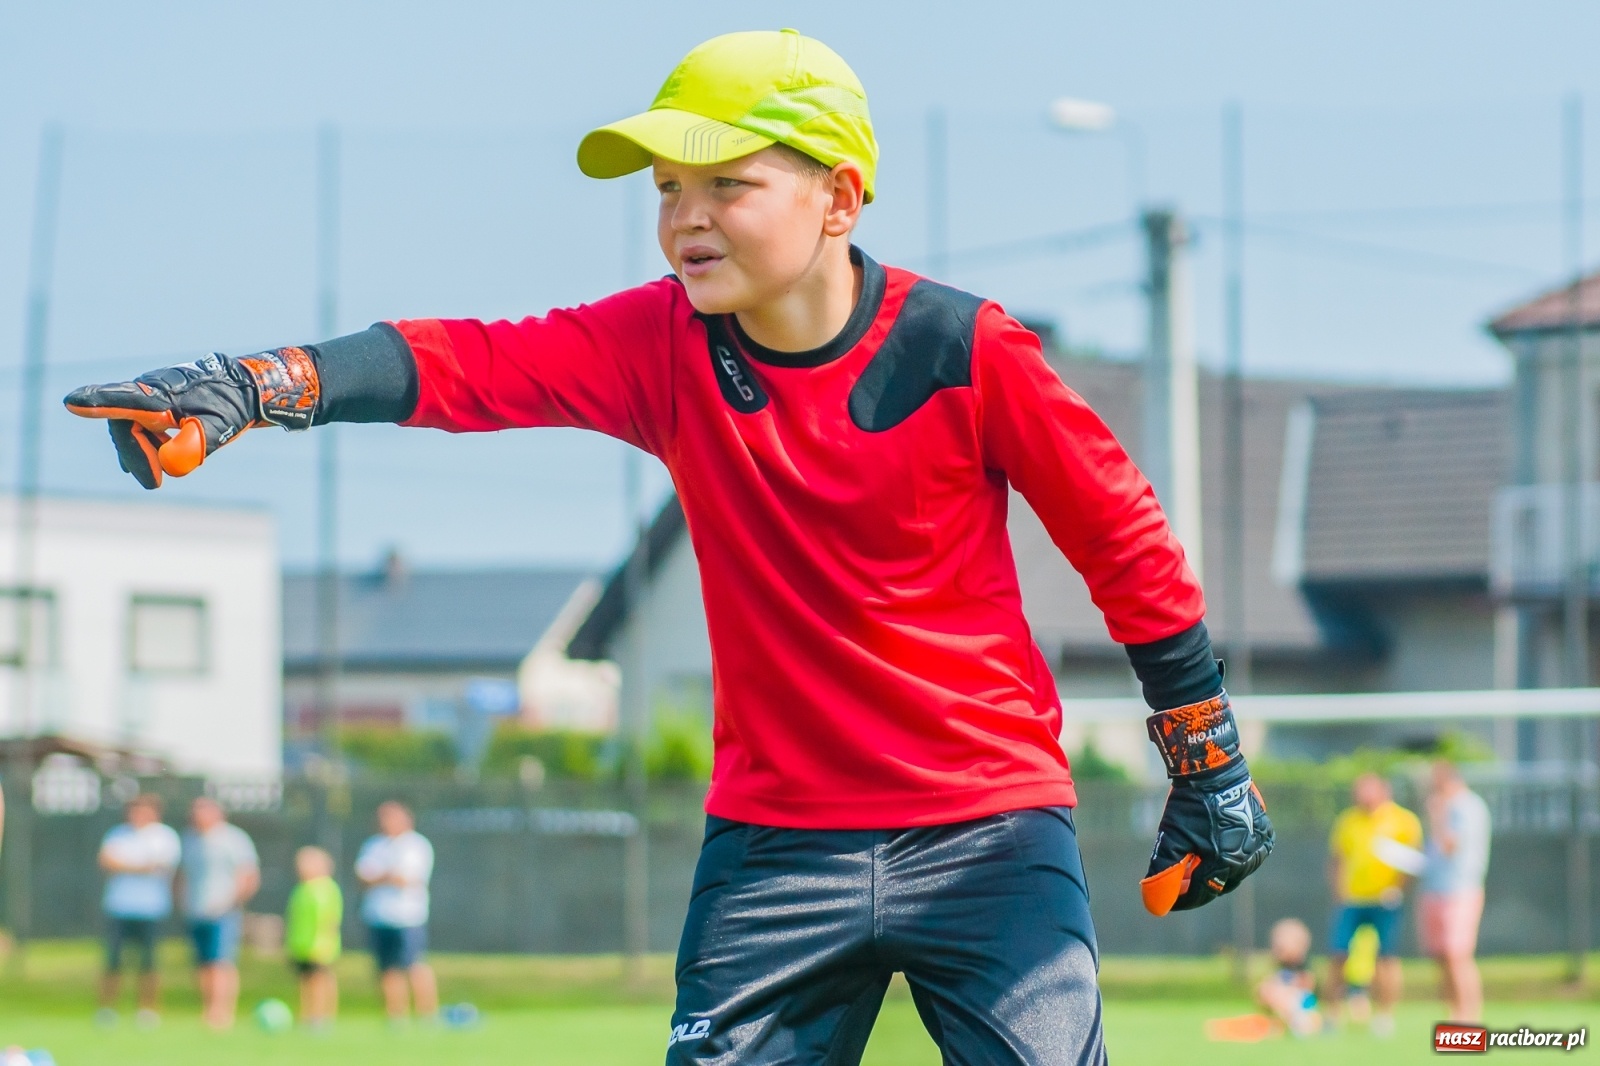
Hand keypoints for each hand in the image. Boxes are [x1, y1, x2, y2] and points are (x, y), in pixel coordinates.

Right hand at [64, 347, 320, 487]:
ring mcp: (152, 397)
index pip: (125, 398)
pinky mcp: (157, 406)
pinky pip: (140, 428)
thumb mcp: (219, 427)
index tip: (71, 402)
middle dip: (135, 456)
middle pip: (125, 423)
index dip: (98, 402)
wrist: (246, 389)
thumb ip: (195, 444)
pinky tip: (154, 465)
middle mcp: (151, 390)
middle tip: (153, 484)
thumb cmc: (232, 406)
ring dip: (141, 454)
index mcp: (162, 392)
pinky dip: (146, 448)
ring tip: (155, 479)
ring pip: (132, 428)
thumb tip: (170, 465)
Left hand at [1139, 693, 1274, 915]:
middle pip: (1219, 884)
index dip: (1184, 900)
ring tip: (1196, 863)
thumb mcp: (1171, 837)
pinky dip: (1232, 856)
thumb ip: (1164, 871)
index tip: (1170, 903)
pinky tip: (1216, 849)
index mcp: (1223, 862)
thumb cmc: (1189, 805)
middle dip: (1198, 885)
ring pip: (1235, 871)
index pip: (1202, 893)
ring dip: (1216, 871)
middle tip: (1181, 881)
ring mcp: (1259, 847)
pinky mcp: (1265, 834)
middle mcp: (1246, 859)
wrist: (1214, 771)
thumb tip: (1155, 903)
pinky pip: (1248, 855)